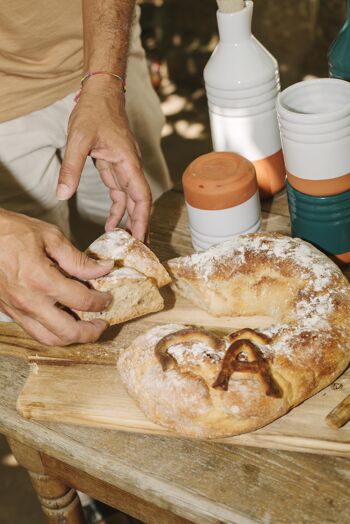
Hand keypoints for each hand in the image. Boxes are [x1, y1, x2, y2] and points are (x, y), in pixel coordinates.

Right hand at [0, 210, 114, 345]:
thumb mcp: (50, 237)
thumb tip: (104, 268)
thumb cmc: (10, 231)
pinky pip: (35, 332)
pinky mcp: (10, 311)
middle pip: (68, 332)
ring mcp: (18, 309)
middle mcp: (29, 301)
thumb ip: (78, 259)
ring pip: (49, 339)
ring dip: (72, 338)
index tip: (108, 298)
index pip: (82, 300)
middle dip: (91, 332)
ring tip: (85, 328)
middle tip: (103, 324)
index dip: (101, 302)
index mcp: (41, 280)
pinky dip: (53, 333)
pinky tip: (63, 322)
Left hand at [57, 77, 151, 241]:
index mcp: (128, 162)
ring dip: (128, 220)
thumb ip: (71, 167)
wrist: (101, 93)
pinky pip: (120, 193)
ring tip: (122, 241)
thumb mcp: (78, 138)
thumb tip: (63, 193)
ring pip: (131, 200)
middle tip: (137, 248)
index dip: (142, 220)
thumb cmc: (95, 111)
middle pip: (140, 202)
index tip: (141, 239)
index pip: (141, 197)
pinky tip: (112, 222)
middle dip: (140, 225)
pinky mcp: (115, 165)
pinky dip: (118, 209)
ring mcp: (124, 167)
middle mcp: (130, 167)